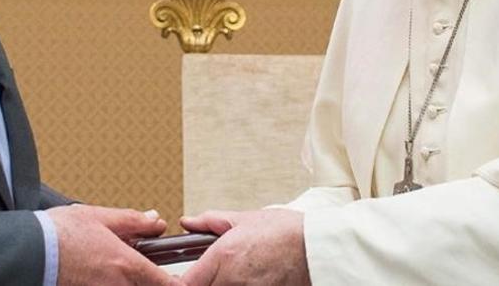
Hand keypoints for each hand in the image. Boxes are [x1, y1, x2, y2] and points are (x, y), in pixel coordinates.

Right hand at [47, 204, 177, 285]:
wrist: (26, 253)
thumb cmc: (56, 235)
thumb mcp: (99, 217)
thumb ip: (132, 221)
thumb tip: (155, 221)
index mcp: (126, 265)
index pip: (169, 285)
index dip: (176, 282)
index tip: (176, 277)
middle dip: (152, 280)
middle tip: (147, 270)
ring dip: (129, 281)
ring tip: (116, 268)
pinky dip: (113, 283)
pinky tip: (101, 273)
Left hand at [179, 209, 308, 285]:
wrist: (319, 250)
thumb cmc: (287, 232)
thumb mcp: (245, 219)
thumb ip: (211, 222)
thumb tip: (189, 222)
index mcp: (223, 257)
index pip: (185, 284)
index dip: (179, 282)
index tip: (181, 277)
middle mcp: (232, 280)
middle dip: (201, 283)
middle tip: (208, 274)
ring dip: (220, 284)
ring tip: (233, 274)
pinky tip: (247, 279)